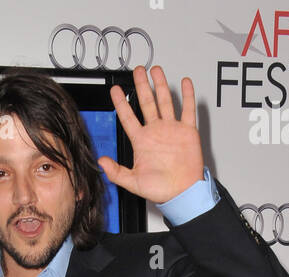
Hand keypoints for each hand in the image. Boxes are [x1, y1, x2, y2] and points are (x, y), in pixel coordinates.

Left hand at [99, 65, 203, 205]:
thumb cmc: (161, 190)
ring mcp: (171, 129)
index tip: (115, 90)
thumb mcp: (133, 183)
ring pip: (165, 101)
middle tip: (138, 71)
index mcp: (142, 141)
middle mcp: (156, 132)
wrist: (183, 193)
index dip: (121, 103)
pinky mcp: (187, 131)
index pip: (128, 117)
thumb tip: (101, 162)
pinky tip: (184, 83)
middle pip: (147, 103)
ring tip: (156, 71)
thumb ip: (116, 172)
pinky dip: (187, 96)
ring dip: (160, 85)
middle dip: (142, 86)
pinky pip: (187, 109)